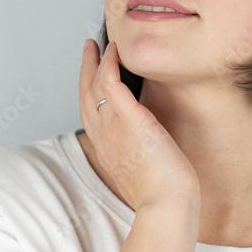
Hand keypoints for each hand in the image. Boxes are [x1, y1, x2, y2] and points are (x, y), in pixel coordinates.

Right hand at [79, 39, 200, 212]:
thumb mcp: (143, 174)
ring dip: (95, 62)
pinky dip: (110, 65)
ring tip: (100, 44)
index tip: (92, 77)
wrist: (167, 207)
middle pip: (85, 96)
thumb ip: (139, 157)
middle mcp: (103, 137)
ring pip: (94, 86)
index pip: (90, 115)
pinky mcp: (130, 119)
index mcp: (106, 151)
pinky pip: (112, 84)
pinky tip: (114, 52)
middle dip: (85, 70)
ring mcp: (113, 128)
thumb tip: (149, 148)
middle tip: (87, 50)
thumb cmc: (163, 198)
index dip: (88, 92)